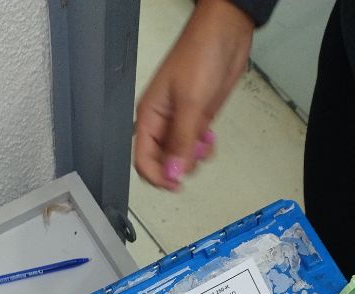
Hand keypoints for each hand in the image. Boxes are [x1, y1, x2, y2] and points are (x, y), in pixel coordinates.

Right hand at [134, 0, 254, 190]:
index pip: (142, 160)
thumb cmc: (200, 53)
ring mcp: (181, 122)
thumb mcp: (190, 103)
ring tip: (204, 145)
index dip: (157, 176)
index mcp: (149, 116)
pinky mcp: (198, 120)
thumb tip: (173, 172)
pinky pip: (196, 147)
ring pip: (180, 158)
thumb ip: (181, 142)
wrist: (227, 33)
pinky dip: (204, 150)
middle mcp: (162, 122)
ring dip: (193, 160)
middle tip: (193, 160)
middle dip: (178, 167)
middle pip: (161, 163)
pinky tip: (210, 139)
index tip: (175, 184)